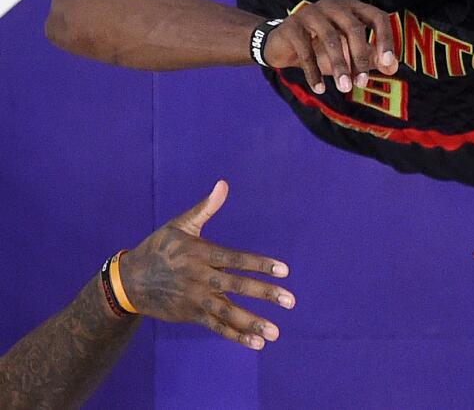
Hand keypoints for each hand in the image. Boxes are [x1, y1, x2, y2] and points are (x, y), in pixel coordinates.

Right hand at [119, 180, 293, 350]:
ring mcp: (196, 299)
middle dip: (265, 294)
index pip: (236, 260)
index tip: (284, 270)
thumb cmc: (159, 247)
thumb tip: (223, 184)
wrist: (128, 281)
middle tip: (291, 301)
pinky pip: (216, 326)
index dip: (260, 264)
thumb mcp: (180, 225)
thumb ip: (206, 208)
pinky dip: (235, 335)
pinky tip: (257, 343)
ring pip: (228, 312)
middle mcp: (200, 278)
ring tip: (275, 332)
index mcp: (201, 254)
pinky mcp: (191, 314)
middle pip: (237, 287)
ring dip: (252, 323)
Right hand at [262, 0, 398, 93]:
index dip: (385, 39)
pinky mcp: (291, 26)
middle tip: (362, 83)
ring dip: (339, 66)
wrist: (283, 47)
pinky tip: (320, 89)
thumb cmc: (322, 48)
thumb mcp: (350, 53)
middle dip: (360, 58)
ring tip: (344, 87)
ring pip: (331, 38)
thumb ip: (372, 57)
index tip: (387, 63)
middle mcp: (334, 5)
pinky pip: (305, 49)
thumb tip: (393, 68)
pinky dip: (314, 72)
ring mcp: (311, 12)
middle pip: (354, 28)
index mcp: (353, 8)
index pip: (377, 17)